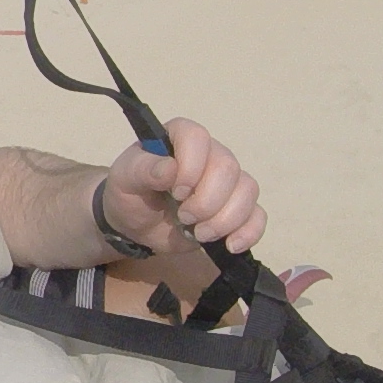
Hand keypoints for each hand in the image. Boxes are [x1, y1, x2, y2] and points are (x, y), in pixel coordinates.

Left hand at [101, 118, 263, 253]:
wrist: (136, 224)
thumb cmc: (130, 194)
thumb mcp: (125, 179)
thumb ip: (143, 170)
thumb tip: (170, 169)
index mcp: (181, 137)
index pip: (197, 138)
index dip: (191, 166)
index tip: (175, 191)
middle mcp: (210, 154)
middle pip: (228, 168)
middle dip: (206, 201)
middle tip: (183, 217)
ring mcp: (228, 182)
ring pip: (247, 191)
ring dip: (224, 219)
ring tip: (199, 234)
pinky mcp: (237, 209)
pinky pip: (258, 215)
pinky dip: (249, 232)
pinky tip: (229, 245)